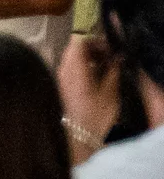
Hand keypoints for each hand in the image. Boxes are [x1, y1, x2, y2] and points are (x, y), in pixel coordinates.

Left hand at [60, 31, 124, 151]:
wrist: (77, 136)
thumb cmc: (95, 114)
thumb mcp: (110, 91)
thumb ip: (114, 70)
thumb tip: (119, 57)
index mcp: (73, 68)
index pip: (79, 42)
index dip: (95, 42)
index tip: (110, 49)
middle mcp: (62, 70)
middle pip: (75, 49)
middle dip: (94, 50)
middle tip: (111, 59)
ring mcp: (60, 78)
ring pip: (73, 59)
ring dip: (89, 60)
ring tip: (107, 68)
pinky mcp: (61, 86)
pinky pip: (71, 69)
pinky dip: (84, 69)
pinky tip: (97, 79)